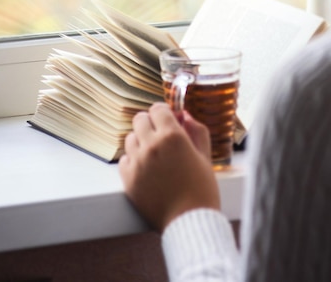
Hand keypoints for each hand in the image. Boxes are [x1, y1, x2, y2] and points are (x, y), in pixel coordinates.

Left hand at [119, 102, 219, 231]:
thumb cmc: (202, 189)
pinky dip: (134, 160)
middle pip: (140, 119)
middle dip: (150, 123)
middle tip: (160, 135)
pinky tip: (147, 168)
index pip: (158, 108)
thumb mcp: (205, 155)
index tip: (169, 120)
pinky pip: (124, 159)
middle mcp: (152, 145)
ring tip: (154, 154)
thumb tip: (184, 115)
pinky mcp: (128, 179)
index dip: (164, 113)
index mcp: (173, 136)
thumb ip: (196, 130)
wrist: (190, 222)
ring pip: (130, 137)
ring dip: (141, 141)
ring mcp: (137, 162)